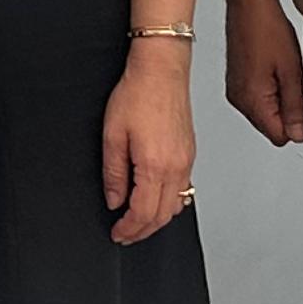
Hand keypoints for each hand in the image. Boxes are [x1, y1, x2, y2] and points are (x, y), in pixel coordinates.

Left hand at [103, 45, 196, 244]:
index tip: (117, 233)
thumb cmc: (137, 94)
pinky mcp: (189, 154)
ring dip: (156, 220)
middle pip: (162, 216)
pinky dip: (169, 204)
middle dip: (142, 231)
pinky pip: (183, 190)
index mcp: (155, 165)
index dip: (129, 229)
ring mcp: (186, 161)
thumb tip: (114, 200)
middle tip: (124, 234)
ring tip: (137, 222)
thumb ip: (113, 173)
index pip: (143, 213)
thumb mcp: (112, 134)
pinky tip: (154, 200)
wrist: (161, 69)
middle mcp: (176, 167)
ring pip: (175, 206)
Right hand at [224, 0, 302, 148]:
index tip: (298, 96)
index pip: (279, 137)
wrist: (249, 2)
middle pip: (271, 126)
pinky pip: (257, 98)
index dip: (295, 121)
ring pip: (265, 112)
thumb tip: (298, 136)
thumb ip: (295, 109)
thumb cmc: (268, 29)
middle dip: (287, 109)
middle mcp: (238, 100)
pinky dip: (269, 87)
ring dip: (278, 97)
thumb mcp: (292, 71)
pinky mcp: (235, 81)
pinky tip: (271, 64)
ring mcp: (235, 90)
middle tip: (290, 78)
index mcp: (251, 101)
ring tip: (279, 67)